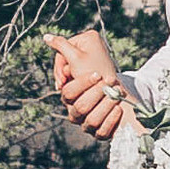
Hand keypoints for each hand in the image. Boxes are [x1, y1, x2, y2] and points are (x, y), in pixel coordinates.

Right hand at [54, 29, 129, 143]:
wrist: (123, 94)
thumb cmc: (100, 70)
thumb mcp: (81, 56)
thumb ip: (63, 46)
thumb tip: (46, 37)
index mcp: (71, 94)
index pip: (66, 88)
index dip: (78, 82)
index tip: (94, 74)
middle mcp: (77, 108)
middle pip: (76, 104)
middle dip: (92, 92)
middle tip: (104, 80)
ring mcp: (87, 121)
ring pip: (88, 120)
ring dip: (103, 104)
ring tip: (115, 94)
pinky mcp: (99, 131)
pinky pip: (101, 131)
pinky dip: (110, 119)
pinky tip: (118, 109)